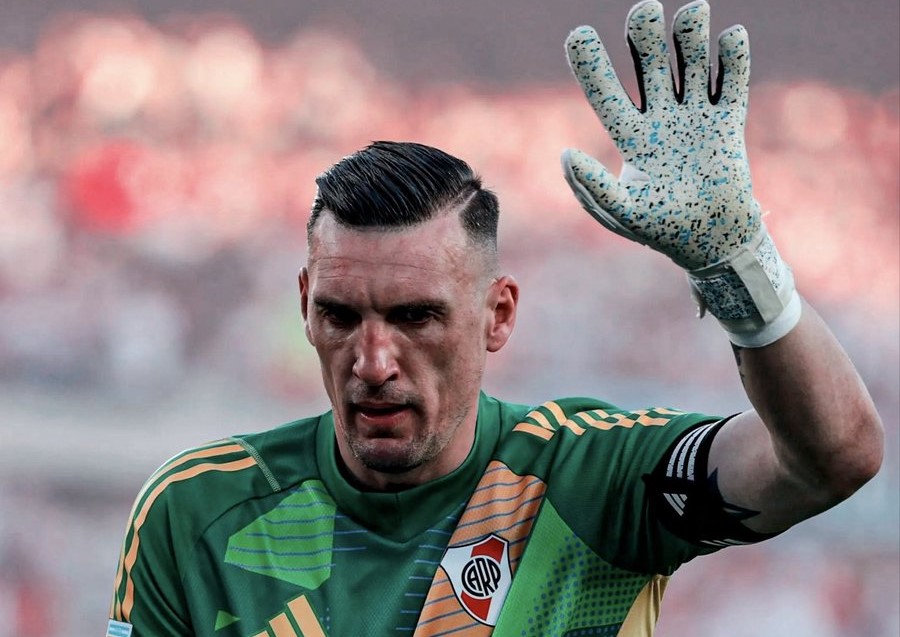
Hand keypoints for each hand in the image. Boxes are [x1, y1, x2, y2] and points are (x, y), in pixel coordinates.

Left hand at [562, 0, 799, 346]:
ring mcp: (696, 117)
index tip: (578, 34)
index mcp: (631, 137)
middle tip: (645, 11)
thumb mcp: (620, 217)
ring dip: (690, 36)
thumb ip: (591, 189)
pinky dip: (732, 58)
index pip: (607, 93)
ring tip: (692, 13)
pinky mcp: (729, 123)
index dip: (591, 65)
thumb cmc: (661, 232)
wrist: (713, 244)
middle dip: (645, 37)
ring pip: (691, 64)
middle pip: (650, 66)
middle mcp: (661, 118)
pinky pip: (731, 83)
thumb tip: (566, 154)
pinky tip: (729, 37)